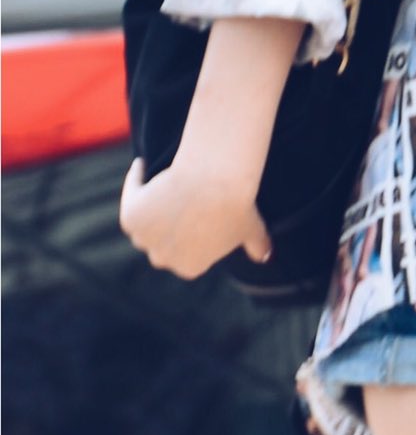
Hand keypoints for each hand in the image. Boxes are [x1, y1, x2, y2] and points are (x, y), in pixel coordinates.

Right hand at [119, 156, 273, 279]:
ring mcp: (145, 240)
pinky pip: (131, 196)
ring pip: (144, 225)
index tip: (195, 214)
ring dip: (149, 208)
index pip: (186, 253)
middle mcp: (164, 259)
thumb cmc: (236, 205)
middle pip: (161, 244)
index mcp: (191, 267)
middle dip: (168, 228)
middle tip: (178, 202)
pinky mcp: (130, 217)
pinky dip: (134, 182)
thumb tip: (265, 255)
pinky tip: (142, 166)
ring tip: (161, 186)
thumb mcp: (252, 227)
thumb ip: (257, 244)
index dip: (190, 234)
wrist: (212, 182)